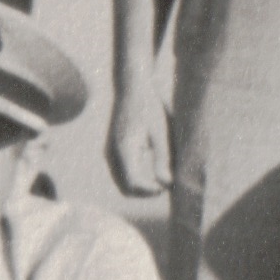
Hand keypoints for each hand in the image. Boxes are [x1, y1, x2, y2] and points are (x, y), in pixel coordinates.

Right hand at [105, 80, 169, 197]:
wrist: (132, 87)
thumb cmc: (150, 106)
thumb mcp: (161, 132)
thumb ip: (163, 158)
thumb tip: (166, 183)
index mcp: (124, 149)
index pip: (134, 183)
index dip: (151, 191)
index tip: (168, 187)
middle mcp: (113, 153)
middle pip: (126, 188)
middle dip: (146, 192)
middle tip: (167, 185)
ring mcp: (110, 152)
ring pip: (123, 182)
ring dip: (141, 185)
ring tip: (163, 177)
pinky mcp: (114, 149)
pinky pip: (122, 172)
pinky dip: (136, 177)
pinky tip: (153, 168)